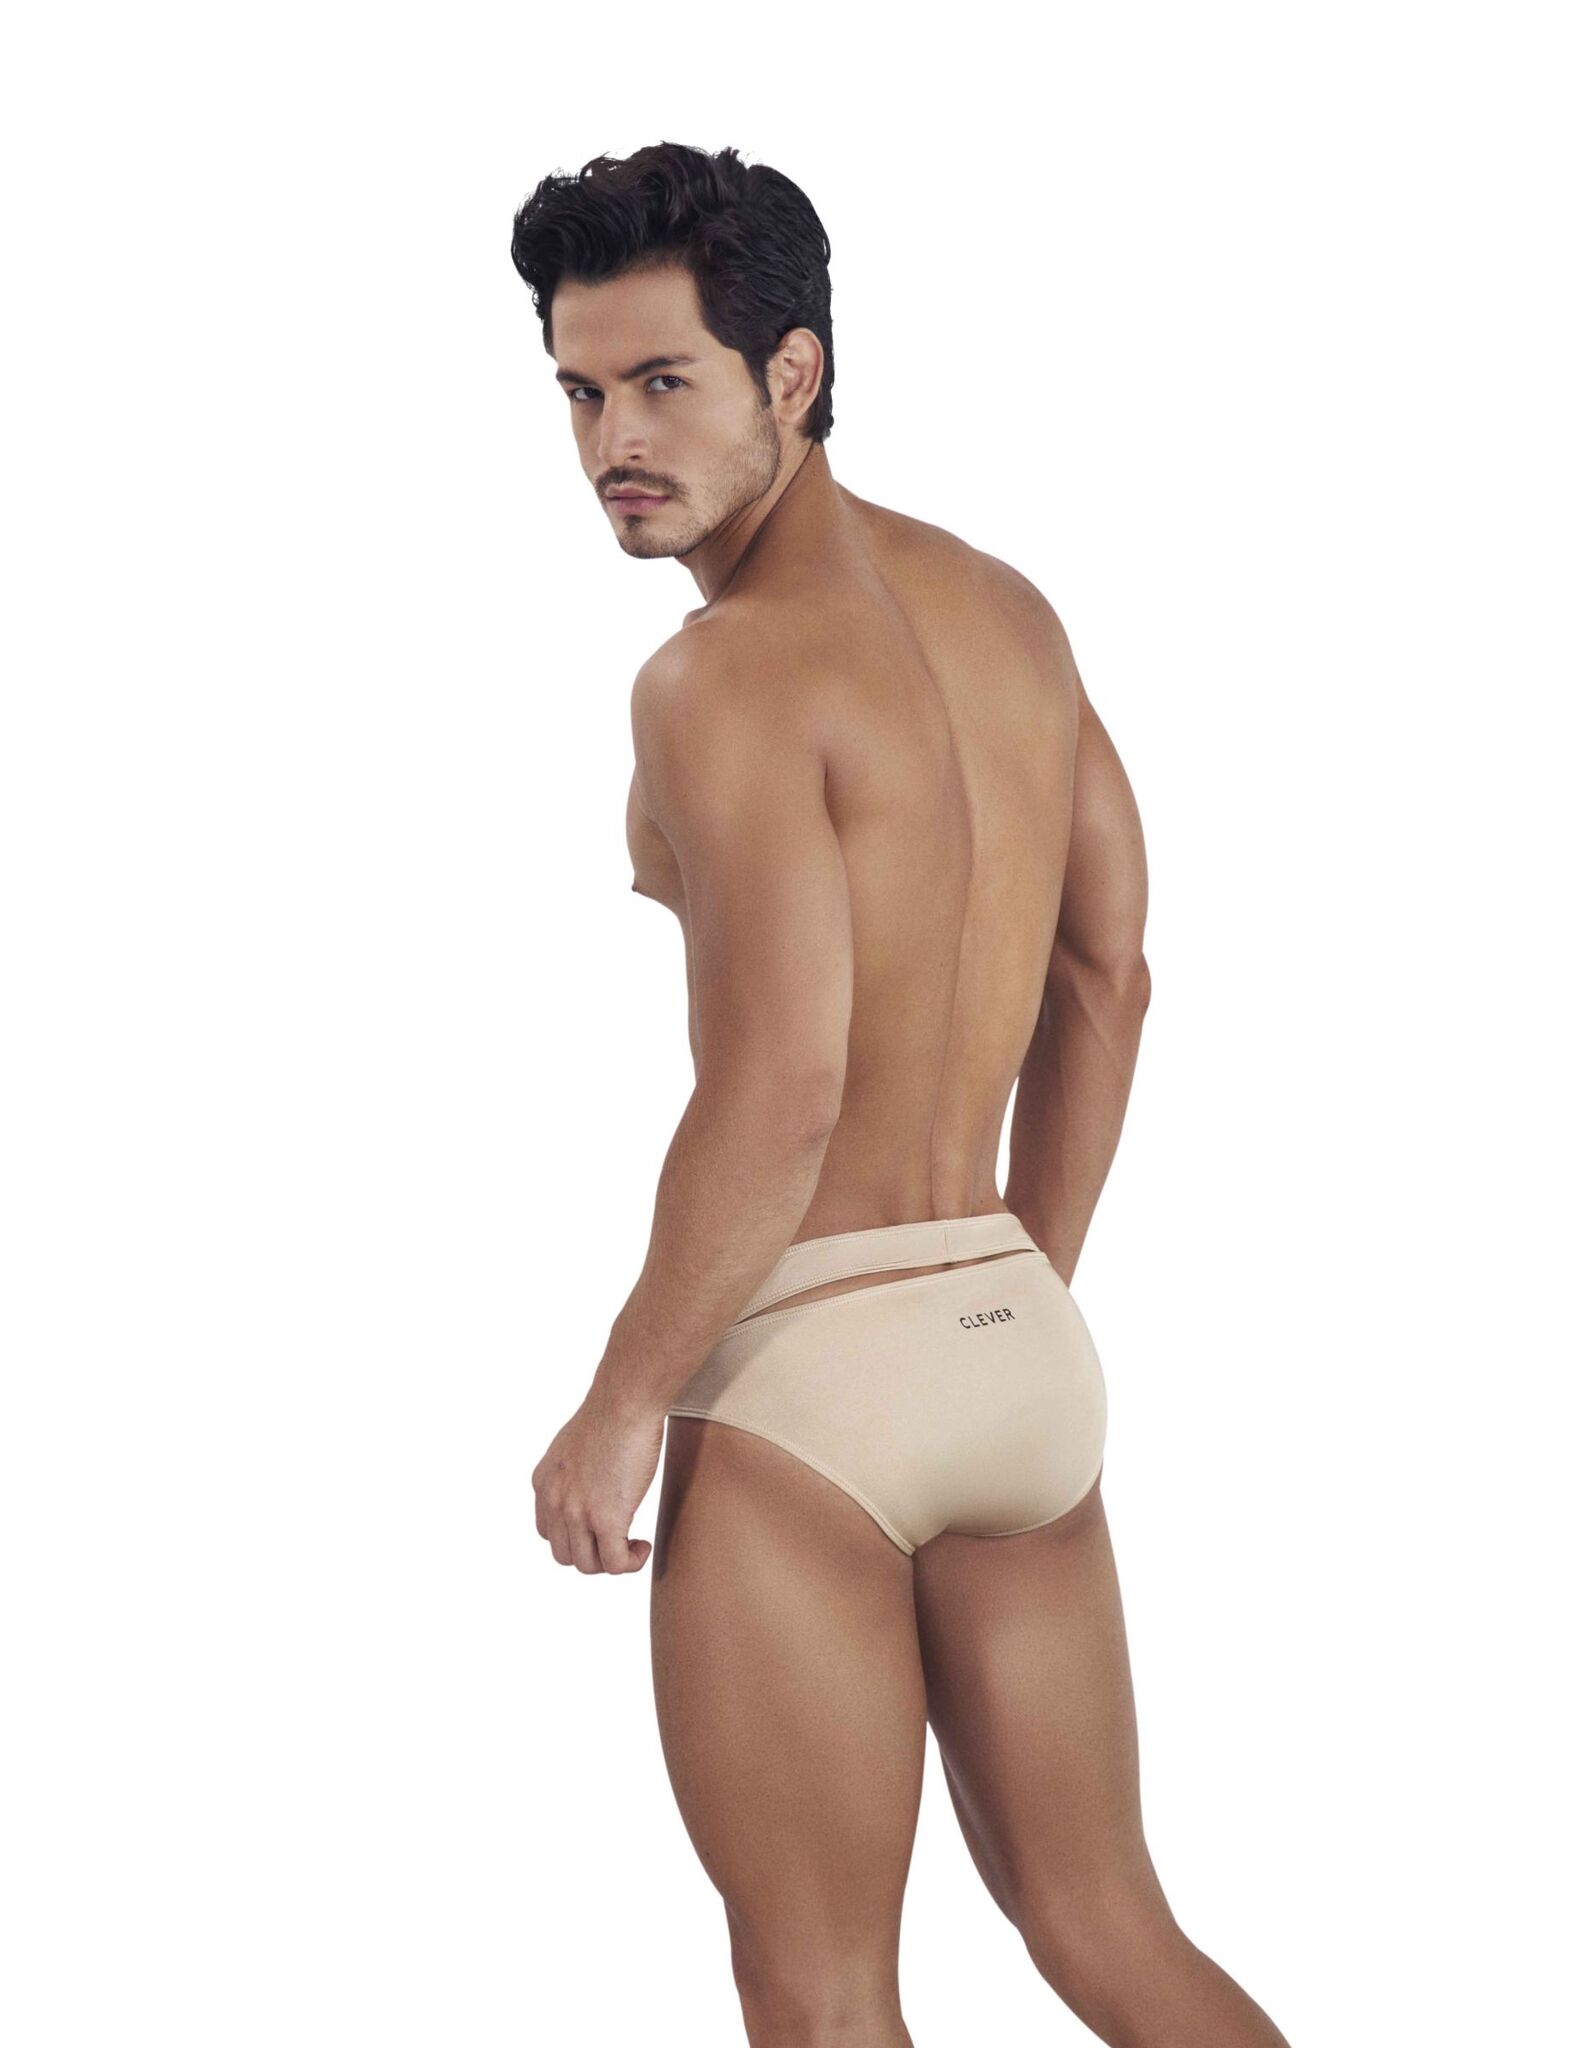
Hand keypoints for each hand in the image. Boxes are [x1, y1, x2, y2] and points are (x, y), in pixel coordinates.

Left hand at [531, 1386, 663, 1573]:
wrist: (626, 1401)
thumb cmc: (613, 1412)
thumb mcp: (575, 1444)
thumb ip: (574, 1470)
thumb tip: (591, 1482)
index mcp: (544, 1482)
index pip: (548, 1532)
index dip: (576, 1537)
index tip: (600, 1528)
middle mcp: (554, 1500)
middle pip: (565, 1554)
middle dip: (593, 1553)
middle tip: (619, 1538)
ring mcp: (577, 1512)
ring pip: (588, 1565)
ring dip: (612, 1561)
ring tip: (633, 1545)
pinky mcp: (606, 1519)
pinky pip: (615, 1564)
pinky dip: (631, 1562)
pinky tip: (643, 1546)